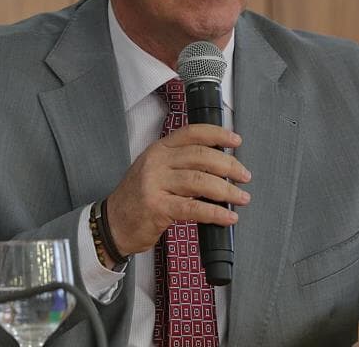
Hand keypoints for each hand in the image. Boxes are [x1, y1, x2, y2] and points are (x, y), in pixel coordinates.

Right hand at [105, 123, 250, 255]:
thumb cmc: (138, 198)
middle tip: (244, 176)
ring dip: (227, 190)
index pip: (192, 133)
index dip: (217, 134)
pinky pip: (194, 208)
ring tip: (242, 197)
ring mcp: (155, 184)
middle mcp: (156, 162)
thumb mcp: (155, 170)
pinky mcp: (157, 207)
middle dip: (228, 165)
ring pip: (200, 181)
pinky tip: (228, 217)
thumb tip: (219, 163)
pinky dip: (215, 212)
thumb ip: (180, 163)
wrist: (113, 224)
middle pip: (201, 156)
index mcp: (159, 149)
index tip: (236, 140)